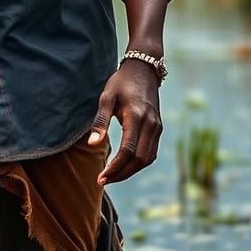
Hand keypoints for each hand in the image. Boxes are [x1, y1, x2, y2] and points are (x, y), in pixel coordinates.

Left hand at [87, 58, 162, 184]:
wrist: (143, 69)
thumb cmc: (121, 82)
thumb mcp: (106, 97)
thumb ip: (100, 121)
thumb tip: (92, 145)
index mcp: (136, 116)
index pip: (127, 151)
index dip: (114, 168)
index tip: (101, 178)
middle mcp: (150, 124)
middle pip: (139, 159)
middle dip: (122, 174)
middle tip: (104, 180)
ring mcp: (157, 126)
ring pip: (148, 159)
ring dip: (131, 171)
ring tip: (113, 176)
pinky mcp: (159, 128)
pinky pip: (151, 152)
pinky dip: (139, 163)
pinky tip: (125, 165)